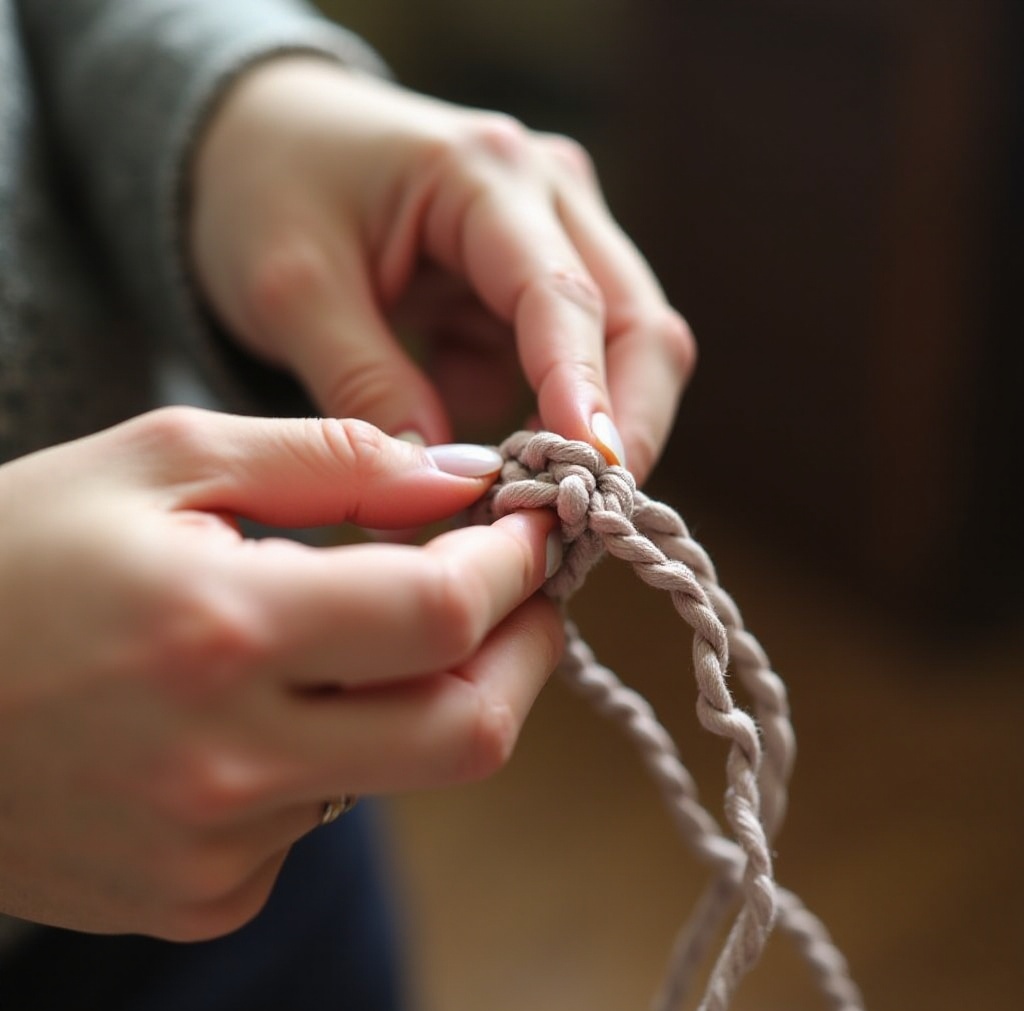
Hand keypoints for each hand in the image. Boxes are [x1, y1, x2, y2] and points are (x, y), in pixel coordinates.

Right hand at [0, 408, 560, 938]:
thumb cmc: (13, 553)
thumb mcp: (164, 459)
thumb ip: (329, 458)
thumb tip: (458, 479)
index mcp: (220, 628)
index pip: (441, 612)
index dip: (515, 567)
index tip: (537, 531)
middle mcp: (227, 760)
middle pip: (468, 730)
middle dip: (525, 654)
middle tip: (528, 595)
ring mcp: (215, 847)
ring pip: (400, 770)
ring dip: (421, 693)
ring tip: (372, 632)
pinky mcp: (200, 897)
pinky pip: (326, 819)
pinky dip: (338, 754)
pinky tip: (270, 709)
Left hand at [189, 58, 695, 479]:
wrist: (262, 144)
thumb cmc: (265, 191)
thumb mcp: (291, 290)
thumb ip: (365, 387)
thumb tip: (440, 489)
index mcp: (484, 173)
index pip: (561, 296)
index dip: (584, 394)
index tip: (594, 478)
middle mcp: (548, 196)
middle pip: (635, 326)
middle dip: (619, 429)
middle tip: (580, 521)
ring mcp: (555, 238)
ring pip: (616, 357)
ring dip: (569, 434)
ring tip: (496, 489)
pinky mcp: (540, 285)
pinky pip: (559, 372)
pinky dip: (523, 418)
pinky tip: (448, 410)